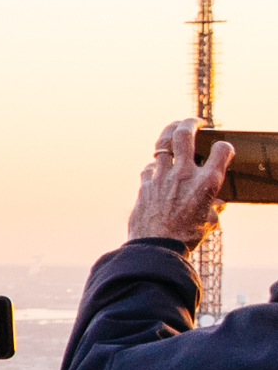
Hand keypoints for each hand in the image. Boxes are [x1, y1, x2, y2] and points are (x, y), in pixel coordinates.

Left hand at [132, 119, 231, 252]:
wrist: (155, 247)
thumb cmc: (185, 237)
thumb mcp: (209, 221)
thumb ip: (213, 208)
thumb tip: (217, 205)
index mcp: (207, 183)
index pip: (222, 150)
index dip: (224, 147)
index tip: (222, 149)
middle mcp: (184, 174)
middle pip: (185, 134)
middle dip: (190, 122)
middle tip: (195, 122)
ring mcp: (161, 176)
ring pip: (162, 143)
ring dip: (168, 134)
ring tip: (174, 130)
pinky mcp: (145, 183)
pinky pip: (149, 166)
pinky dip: (155, 165)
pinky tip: (158, 168)